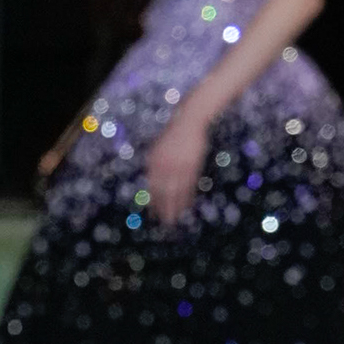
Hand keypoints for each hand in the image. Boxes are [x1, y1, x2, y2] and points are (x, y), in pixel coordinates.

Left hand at [144, 102, 211, 223]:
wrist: (189, 120)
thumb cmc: (174, 135)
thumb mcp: (159, 149)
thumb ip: (156, 165)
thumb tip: (154, 182)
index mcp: (153, 162)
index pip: (152, 187)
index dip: (154, 202)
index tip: (153, 214)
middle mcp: (164, 165)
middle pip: (163, 192)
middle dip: (163, 209)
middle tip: (164, 222)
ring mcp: (178, 165)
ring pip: (176, 191)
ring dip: (175, 207)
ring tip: (174, 219)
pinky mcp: (191, 165)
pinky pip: (188, 185)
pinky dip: (187, 196)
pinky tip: (186, 206)